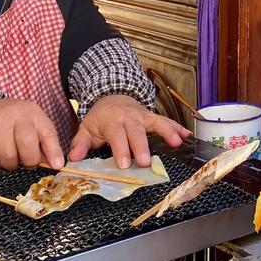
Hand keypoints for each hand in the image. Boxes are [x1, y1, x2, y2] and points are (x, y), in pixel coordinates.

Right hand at [0, 99, 64, 169]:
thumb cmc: (11, 123)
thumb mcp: (31, 126)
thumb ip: (43, 143)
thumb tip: (55, 164)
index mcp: (33, 114)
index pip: (48, 133)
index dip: (54, 151)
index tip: (57, 165)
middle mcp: (17, 114)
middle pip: (27, 144)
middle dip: (29, 160)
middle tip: (25, 161)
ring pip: (8, 155)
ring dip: (9, 161)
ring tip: (7, 151)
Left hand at [69, 95, 190, 168]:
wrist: (112, 96)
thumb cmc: (100, 119)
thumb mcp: (86, 128)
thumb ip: (80, 144)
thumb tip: (73, 159)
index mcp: (111, 121)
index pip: (116, 136)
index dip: (121, 150)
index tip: (125, 165)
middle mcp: (129, 117)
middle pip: (136, 131)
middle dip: (142, 146)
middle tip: (146, 162)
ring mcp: (143, 115)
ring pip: (156, 122)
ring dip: (167, 132)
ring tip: (177, 143)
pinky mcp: (153, 116)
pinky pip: (167, 120)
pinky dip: (177, 127)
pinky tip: (187, 136)